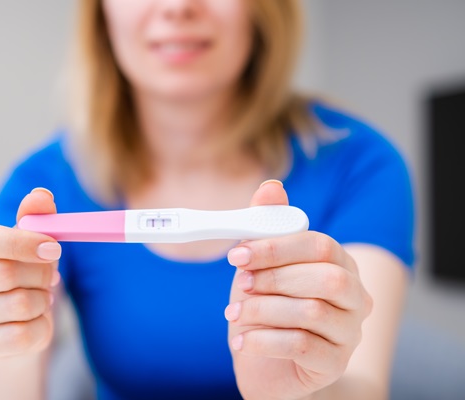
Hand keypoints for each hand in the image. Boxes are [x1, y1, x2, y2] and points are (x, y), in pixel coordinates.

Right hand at [0, 188, 61, 357]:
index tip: (53, 247)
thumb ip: (34, 215)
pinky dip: (42, 325)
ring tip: (42, 294)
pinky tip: (37, 317)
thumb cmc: (18, 265)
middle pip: (2, 273)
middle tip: (52, 273)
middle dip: (41, 272)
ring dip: (43, 298)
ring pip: (17, 305)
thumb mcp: (27, 236)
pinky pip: (21, 335)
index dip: (18, 243)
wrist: (10, 316)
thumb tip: (41, 196)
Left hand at [226, 181, 372, 399]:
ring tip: (235, 314)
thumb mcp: (260, 266)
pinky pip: (302, 346)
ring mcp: (350, 332)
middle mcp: (355, 296)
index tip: (237, 255)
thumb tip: (271, 187)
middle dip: (274, 279)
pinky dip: (263, 341)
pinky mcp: (335, 363)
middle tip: (241, 285)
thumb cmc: (266, 308)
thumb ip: (267, 227)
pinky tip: (241, 341)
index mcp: (339, 264)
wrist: (267, 364)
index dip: (275, 248)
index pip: (319, 245)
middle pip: (326, 278)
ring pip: (312, 311)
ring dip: (264, 310)